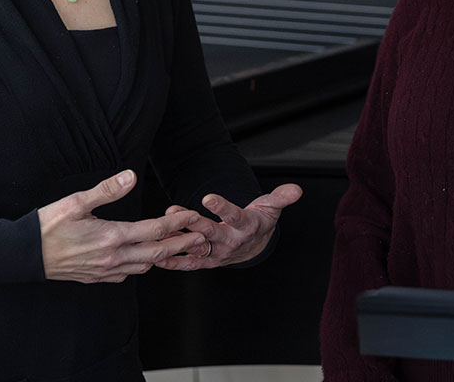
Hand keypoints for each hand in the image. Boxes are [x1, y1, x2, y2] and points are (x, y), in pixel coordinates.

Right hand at [37, 169, 207, 282]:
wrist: (23, 256)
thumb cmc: (47, 226)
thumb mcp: (76, 202)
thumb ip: (106, 190)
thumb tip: (131, 176)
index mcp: (111, 236)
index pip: (154, 230)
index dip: (177, 223)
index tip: (192, 216)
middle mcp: (112, 258)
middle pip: (157, 253)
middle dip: (181, 244)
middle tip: (200, 237)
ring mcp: (104, 271)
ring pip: (144, 266)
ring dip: (163, 256)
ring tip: (177, 246)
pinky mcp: (95, 278)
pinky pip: (126, 275)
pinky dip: (141, 266)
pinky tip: (143, 258)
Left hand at [154, 183, 302, 269]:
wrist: (254, 246)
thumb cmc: (260, 221)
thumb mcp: (271, 207)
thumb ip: (281, 198)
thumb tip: (296, 190)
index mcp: (246, 227)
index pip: (234, 216)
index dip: (222, 207)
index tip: (208, 198)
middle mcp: (230, 242)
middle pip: (210, 232)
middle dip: (192, 223)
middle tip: (175, 212)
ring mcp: (217, 253)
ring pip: (196, 246)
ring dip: (178, 239)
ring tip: (161, 228)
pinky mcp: (206, 261)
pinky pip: (189, 263)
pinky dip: (173, 261)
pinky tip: (157, 256)